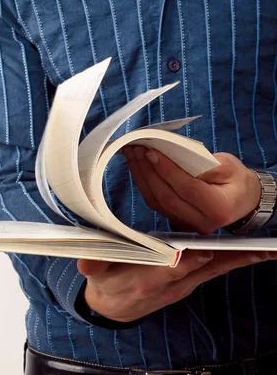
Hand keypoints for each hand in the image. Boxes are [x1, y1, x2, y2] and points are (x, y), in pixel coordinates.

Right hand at [79, 251, 275, 321]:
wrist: (112, 308)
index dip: (183, 262)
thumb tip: (84, 263)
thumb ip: (92, 265)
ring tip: (265, 251)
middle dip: (223, 258)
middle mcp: (167, 285)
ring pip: (212, 270)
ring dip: (237, 260)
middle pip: (199, 269)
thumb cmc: (105, 284)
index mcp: (143, 280)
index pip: (167, 270)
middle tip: (252, 250)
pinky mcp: (187, 284)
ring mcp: (180, 286)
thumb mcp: (93, 275)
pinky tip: (254, 253)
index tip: (198, 253)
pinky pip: (213, 271)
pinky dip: (233, 262)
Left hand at [123, 147, 260, 233]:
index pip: (188, 189)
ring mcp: (186, 225)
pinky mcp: (175, 221)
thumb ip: (206, 164)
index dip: (168, 171)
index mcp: (219, 209)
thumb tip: (178, 155)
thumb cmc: (235, 180)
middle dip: (149, 171)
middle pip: (167, 197)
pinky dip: (144, 183)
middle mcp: (201, 223)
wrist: (241, 200)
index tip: (152, 152)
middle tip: (137, 149)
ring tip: (133, 154)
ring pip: (156, 202)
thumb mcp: (229, 166)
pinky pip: (155, 203)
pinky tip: (137, 167)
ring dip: (141, 176)